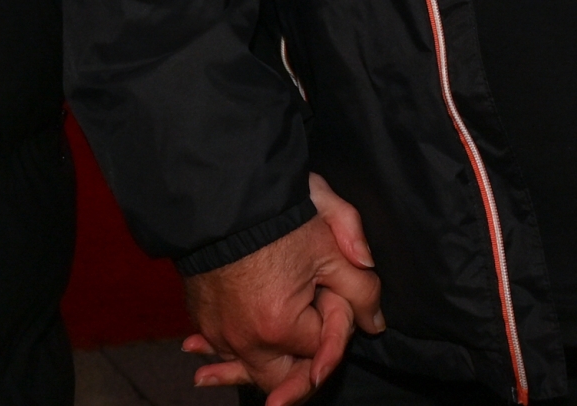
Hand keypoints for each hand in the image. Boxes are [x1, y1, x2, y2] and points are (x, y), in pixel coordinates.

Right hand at [182, 174, 383, 405]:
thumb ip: (361, 287)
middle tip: (312, 375)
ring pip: (249, 367)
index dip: (336, 326)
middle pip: (283, 375)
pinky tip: (214, 363)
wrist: (222, 190)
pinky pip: (220, 347)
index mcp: (279, 325)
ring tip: (269, 395)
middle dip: (301, 372)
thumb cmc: (277, 214)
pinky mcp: (202, 317)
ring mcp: (219, 330)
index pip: (321, 347)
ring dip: (260, 370)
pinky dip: (225, 353)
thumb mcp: (330, 244)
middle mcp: (244, 339)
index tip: (339, 304)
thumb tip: (375, 323)